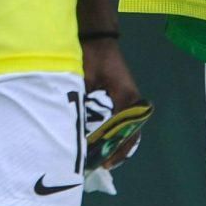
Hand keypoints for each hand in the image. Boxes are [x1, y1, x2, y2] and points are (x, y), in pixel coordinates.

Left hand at [80, 35, 148, 168]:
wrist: (98, 40)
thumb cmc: (92, 58)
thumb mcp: (84, 81)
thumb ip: (81, 104)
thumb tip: (72, 128)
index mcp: (126, 99)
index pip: (126, 132)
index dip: (116, 149)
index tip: (105, 162)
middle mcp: (132, 103)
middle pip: (130, 134)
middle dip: (117, 151)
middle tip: (101, 165)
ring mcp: (130, 101)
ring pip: (128, 130)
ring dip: (117, 144)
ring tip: (102, 159)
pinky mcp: (124, 98)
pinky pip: (123, 121)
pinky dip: (115, 133)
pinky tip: (103, 142)